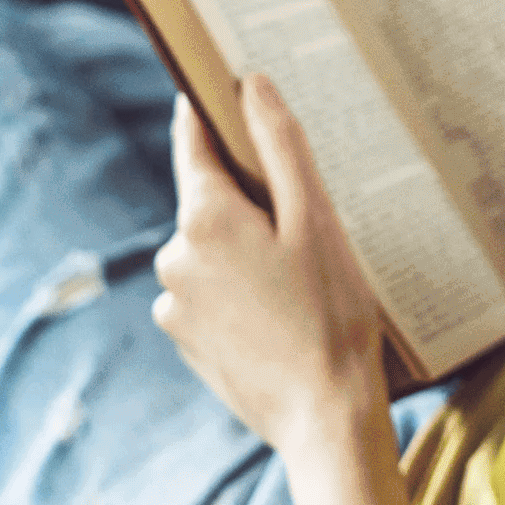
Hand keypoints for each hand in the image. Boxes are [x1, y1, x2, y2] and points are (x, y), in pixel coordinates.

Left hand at [153, 78, 388, 457]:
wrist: (324, 420)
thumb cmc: (331, 317)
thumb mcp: (317, 221)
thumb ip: (281, 146)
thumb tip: (251, 84)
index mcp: (204, 218)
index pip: (194, 141)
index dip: (210, 112)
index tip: (223, 87)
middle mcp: (173, 257)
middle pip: (208, 202)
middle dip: (249, 203)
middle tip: (304, 226)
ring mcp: (173, 304)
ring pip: (210, 252)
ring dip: (244, 253)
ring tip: (300, 283)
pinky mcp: (184, 340)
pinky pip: (208, 295)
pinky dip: (238, 294)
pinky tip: (281, 316)